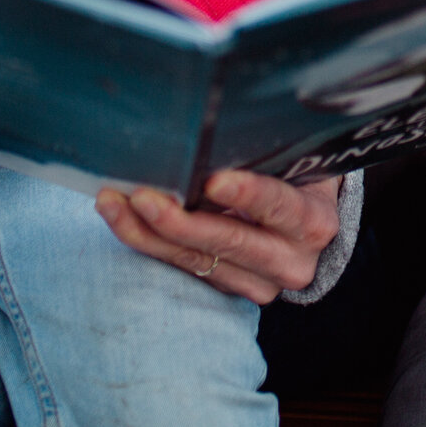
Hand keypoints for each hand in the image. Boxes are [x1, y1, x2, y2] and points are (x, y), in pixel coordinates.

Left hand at [94, 171, 340, 303]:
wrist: (306, 222)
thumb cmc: (296, 175)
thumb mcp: (294, 161)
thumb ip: (263, 155)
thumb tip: (208, 136)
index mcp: (313, 223)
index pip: (280, 206)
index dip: (247, 194)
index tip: (212, 181)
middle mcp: (290, 262)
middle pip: (229, 243)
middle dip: (179, 221)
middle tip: (141, 197)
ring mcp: (259, 283)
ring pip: (196, 260)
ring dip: (147, 233)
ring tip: (112, 205)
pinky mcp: (229, 290)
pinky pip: (184, 267)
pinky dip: (150, 243)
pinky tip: (122, 219)